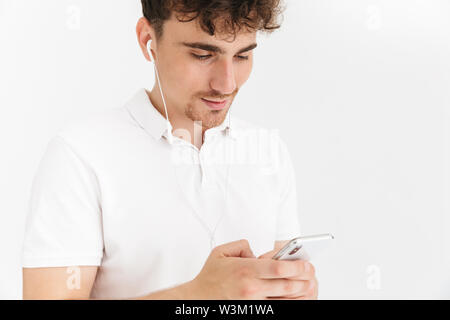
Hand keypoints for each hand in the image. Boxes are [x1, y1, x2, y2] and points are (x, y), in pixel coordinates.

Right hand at [188, 239, 316, 299]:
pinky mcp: (254, 309)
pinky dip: (288, 301)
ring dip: (300, 292)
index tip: (307, 264)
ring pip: (285, 298)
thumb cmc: (210, 276)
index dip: (297, 266)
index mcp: (246, 270)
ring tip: (308, 285)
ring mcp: (254, 301)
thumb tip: (256, 251)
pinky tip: (295, 297)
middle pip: (287, 284)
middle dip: (304, 278)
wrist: (198, 298)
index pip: (278, 268)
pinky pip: (276, 306)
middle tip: (312, 273)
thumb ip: (241, 245)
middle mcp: (252, 287)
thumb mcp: (222, 252)